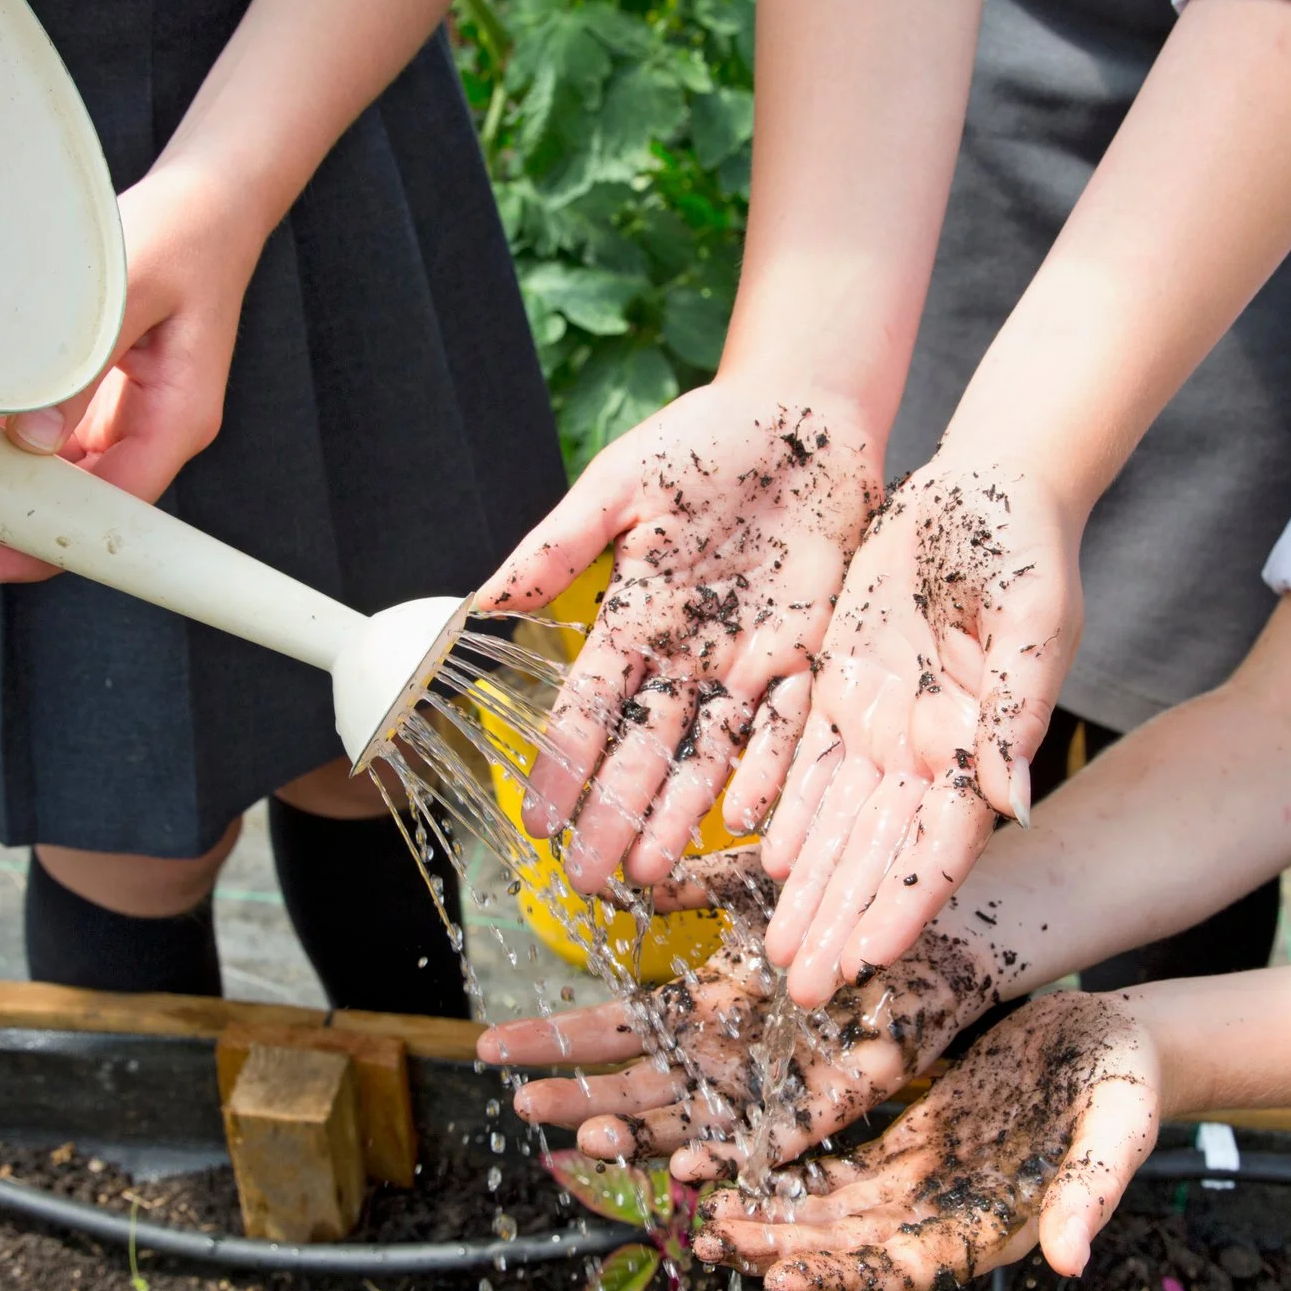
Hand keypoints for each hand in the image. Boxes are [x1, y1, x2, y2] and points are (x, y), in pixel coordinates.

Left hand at [0, 164, 266, 583]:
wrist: (206, 203)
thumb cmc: (177, 235)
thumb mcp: (128, 290)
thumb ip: (80, 367)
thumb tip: (30, 443)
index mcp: (179, 419)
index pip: (112, 510)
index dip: (46, 544)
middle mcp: (154, 432)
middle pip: (77, 509)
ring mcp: (127, 419)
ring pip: (58, 484)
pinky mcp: (101, 400)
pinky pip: (50, 448)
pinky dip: (1, 458)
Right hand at [473, 848, 1023, 1180]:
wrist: (938, 930)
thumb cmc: (842, 903)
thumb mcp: (753, 885)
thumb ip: (690, 886)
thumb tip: (616, 888)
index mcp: (700, 1006)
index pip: (611, 1029)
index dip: (555, 1040)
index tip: (491, 1046)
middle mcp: (725, 1054)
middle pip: (638, 1087)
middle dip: (580, 1097)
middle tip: (524, 1104)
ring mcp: (773, 1084)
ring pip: (691, 1124)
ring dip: (640, 1137)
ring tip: (587, 1140)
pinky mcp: (832, 1103)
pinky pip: (774, 1142)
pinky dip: (732, 1157)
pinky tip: (689, 1167)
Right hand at [477, 382, 881, 891]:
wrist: (804, 409)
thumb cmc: (707, 440)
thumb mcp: (620, 486)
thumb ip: (556, 546)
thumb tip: (480, 603)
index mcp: (635, 616)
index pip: (589, 705)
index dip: (561, 764)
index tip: (534, 821)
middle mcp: (688, 652)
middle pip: (644, 747)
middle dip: (615, 815)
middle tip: (588, 881)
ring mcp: (748, 655)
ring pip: (710, 751)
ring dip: (682, 812)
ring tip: (655, 871)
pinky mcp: (809, 647)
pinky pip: (789, 719)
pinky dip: (769, 765)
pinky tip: (746, 815)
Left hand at [692, 987, 1158, 1290]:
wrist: (1124, 1042)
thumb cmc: (1129, 1088)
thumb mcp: (1118, 1131)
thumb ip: (1090, 1194)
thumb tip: (1069, 1261)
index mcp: (988, 1227)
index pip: (902, 1270)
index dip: (842, 1279)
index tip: (780, 1276)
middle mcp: (944, 1215)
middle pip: (846, 1247)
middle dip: (777, 1247)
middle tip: (707, 1236)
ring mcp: (922, 1180)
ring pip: (830, 1211)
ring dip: (769, 1213)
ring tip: (702, 1203)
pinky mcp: (910, 1140)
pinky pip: (837, 1165)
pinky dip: (789, 1167)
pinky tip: (737, 1156)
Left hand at [762, 461, 1075, 1005]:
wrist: (991, 485)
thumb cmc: (1032, 546)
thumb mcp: (1037, 622)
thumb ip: (1017, 710)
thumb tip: (1013, 800)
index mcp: (981, 746)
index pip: (939, 846)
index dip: (904, 903)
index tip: (869, 958)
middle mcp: (928, 750)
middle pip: (878, 855)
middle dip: (841, 921)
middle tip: (803, 990)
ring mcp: (883, 723)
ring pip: (835, 825)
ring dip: (808, 890)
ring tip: (777, 952)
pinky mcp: (843, 686)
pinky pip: (804, 764)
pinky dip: (784, 813)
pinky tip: (758, 861)